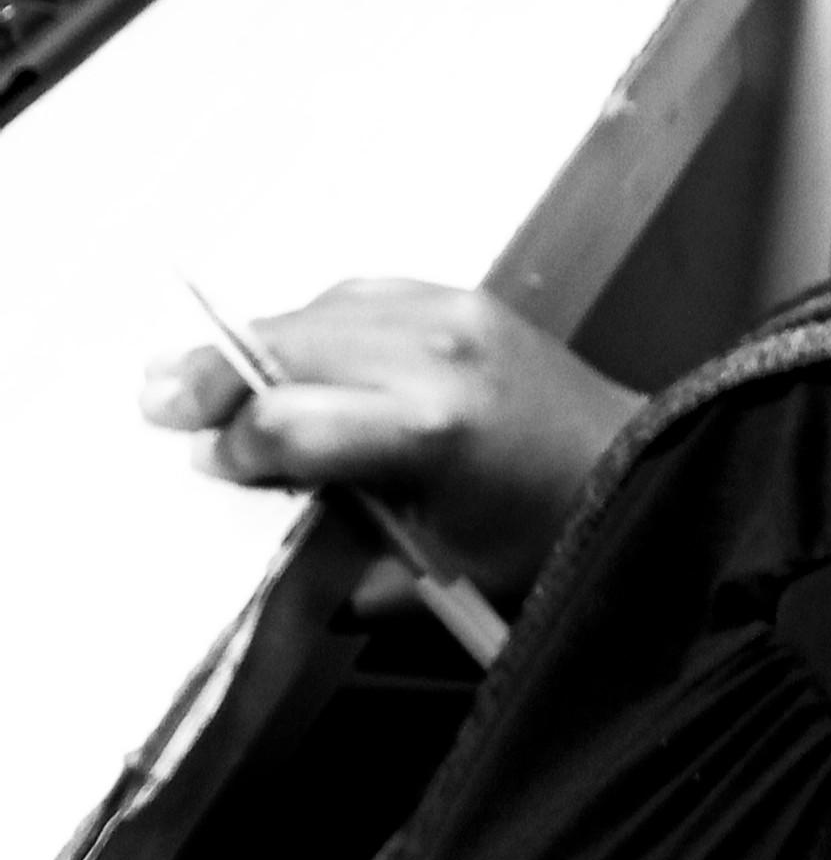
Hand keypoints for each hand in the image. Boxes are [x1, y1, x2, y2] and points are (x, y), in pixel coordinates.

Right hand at [139, 280, 644, 602]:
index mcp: (431, 428)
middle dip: (216, 379)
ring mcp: (452, 314)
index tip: (211, 466)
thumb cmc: (551, 533)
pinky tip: (290, 352)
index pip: (287, 421)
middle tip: (160, 402)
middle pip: (286, 347)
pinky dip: (317, 323)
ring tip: (202, 375)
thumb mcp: (439, 566)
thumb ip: (341, 547)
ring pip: (316, 312)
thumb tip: (259, 526)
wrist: (642, 469)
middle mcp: (437, 354)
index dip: (235, 446)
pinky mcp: (464, 298)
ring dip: (257, 344)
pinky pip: (360, 294)